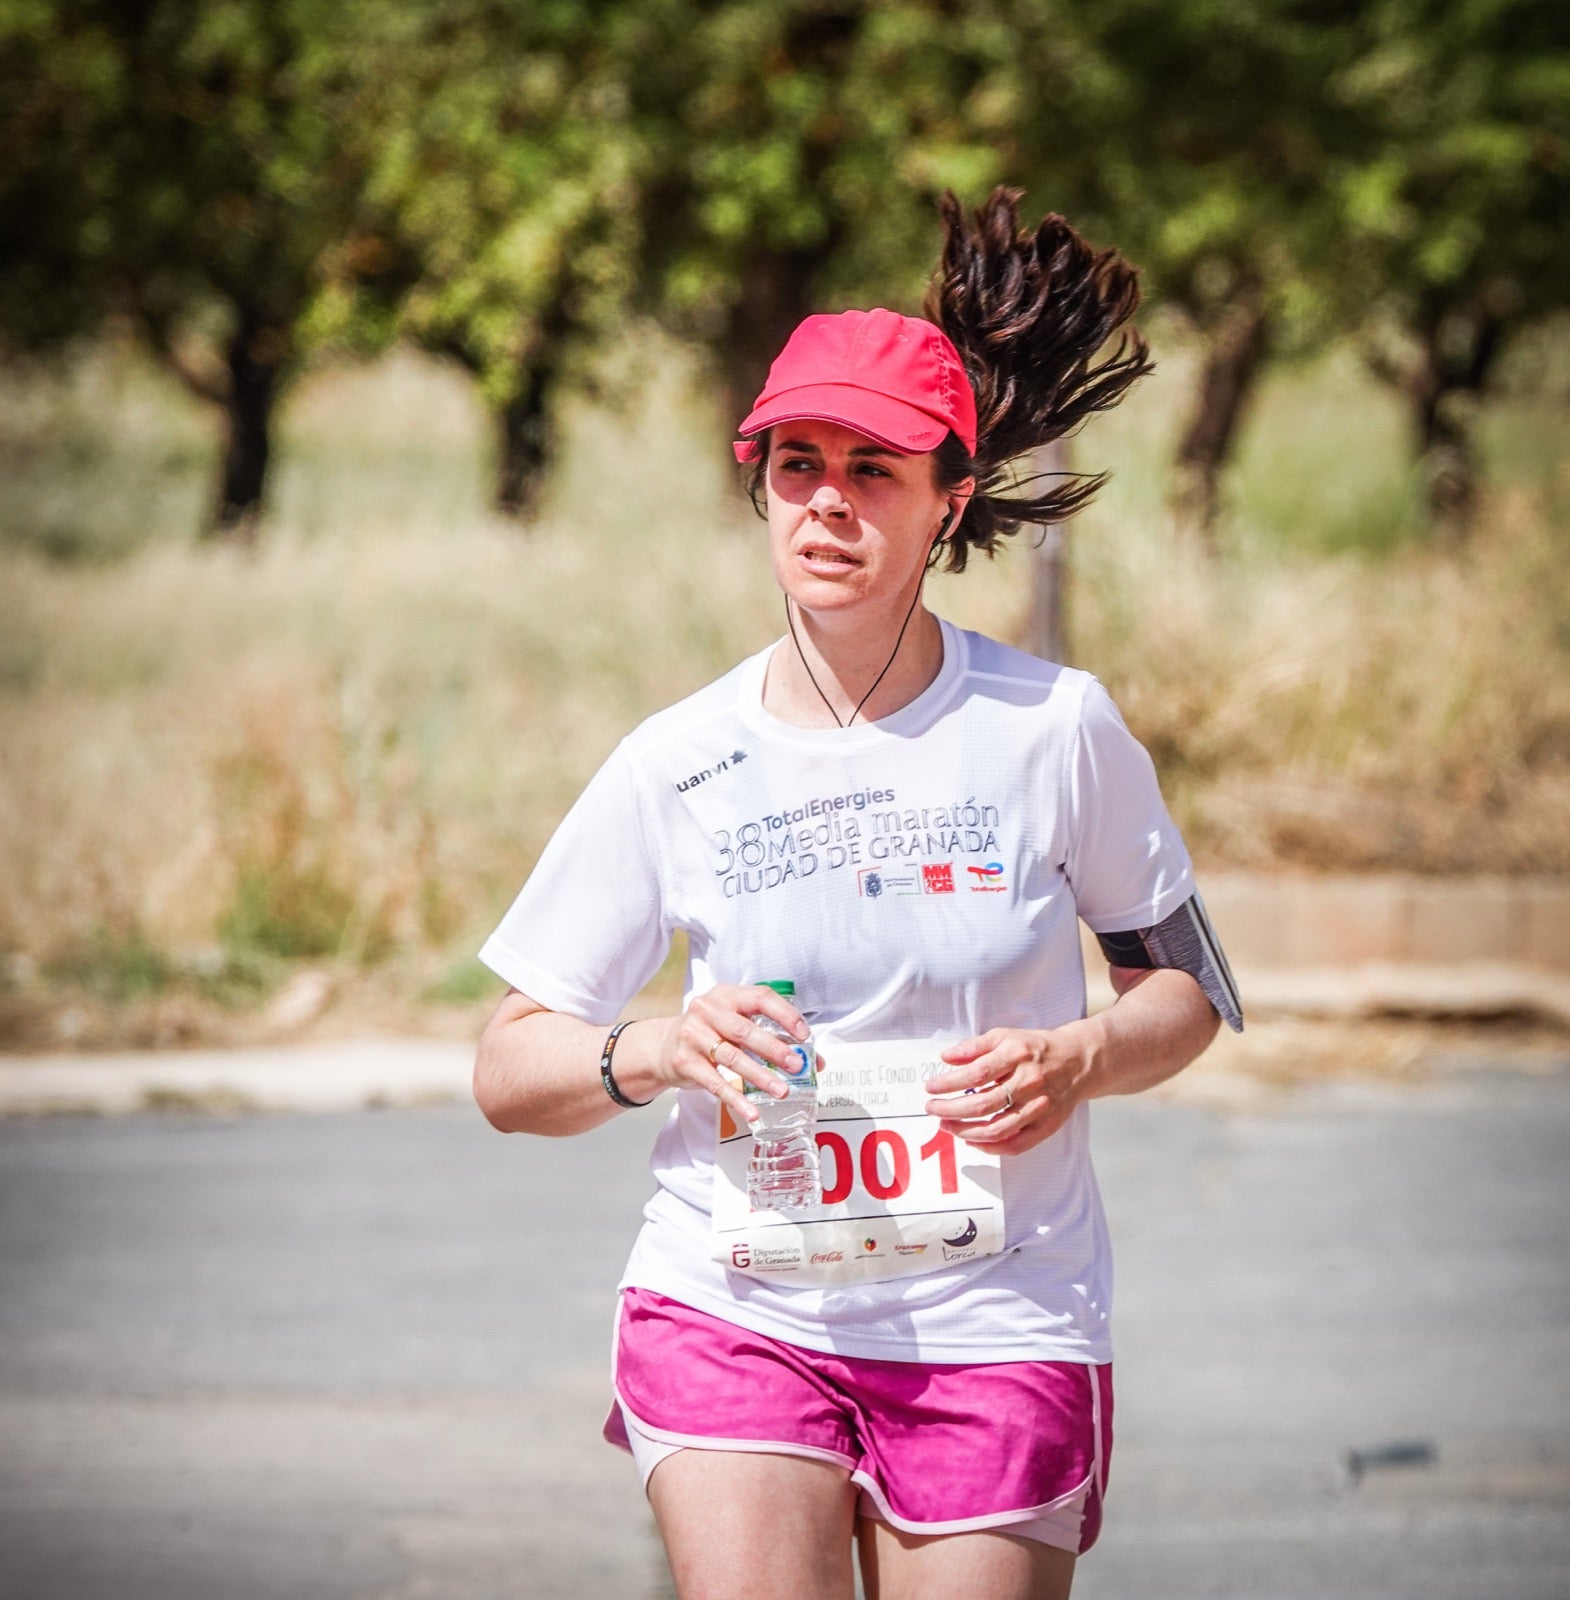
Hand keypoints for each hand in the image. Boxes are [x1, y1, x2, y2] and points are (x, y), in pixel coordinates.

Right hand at [655, 984, 811, 1126]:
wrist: (663, 1045)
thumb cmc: (709, 1032)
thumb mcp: (735, 1023)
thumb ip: (772, 1036)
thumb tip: (813, 1060)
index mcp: (727, 995)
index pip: (760, 997)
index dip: (784, 1014)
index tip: (803, 1035)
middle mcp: (708, 1010)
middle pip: (745, 1030)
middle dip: (774, 1049)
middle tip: (796, 1066)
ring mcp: (693, 1035)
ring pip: (732, 1057)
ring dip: (760, 1076)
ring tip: (781, 1090)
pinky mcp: (684, 1061)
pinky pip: (715, 1082)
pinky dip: (735, 1098)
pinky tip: (751, 1110)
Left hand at [922, 1022, 1100, 1155]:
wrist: (1078, 1061)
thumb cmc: (1036, 1049)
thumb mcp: (1005, 1036)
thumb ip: (975, 1046)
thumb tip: (946, 1057)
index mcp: (1017, 1055)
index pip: (976, 1073)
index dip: (949, 1083)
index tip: (931, 1087)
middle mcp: (1030, 1081)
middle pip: (983, 1103)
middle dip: (951, 1110)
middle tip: (932, 1109)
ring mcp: (1039, 1107)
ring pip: (997, 1129)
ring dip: (966, 1131)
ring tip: (947, 1126)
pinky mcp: (1047, 1126)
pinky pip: (1016, 1145)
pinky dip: (991, 1147)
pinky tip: (973, 1141)